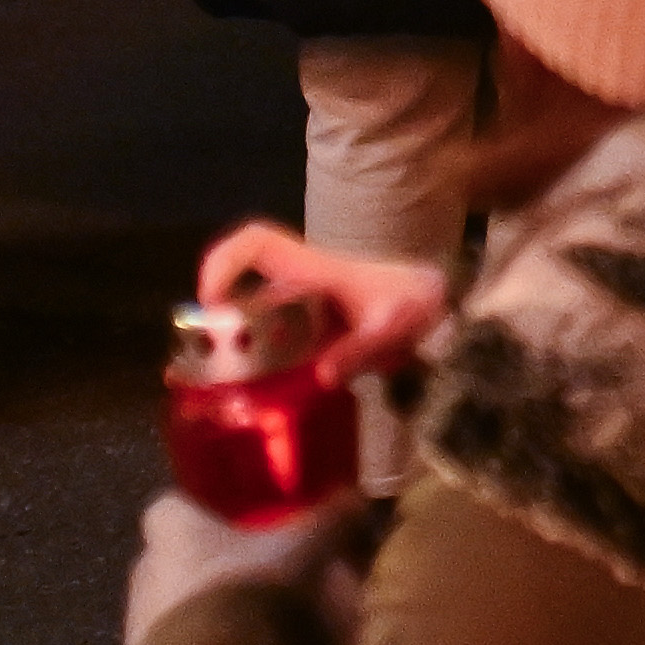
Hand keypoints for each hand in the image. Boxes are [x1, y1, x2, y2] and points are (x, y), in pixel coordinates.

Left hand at [125, 484, 368, 644]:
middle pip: (174, 562)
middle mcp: (144, 576)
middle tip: (258, 582)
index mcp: (171, 533)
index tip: (238, 526)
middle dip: (211, 570)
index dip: (202, 515)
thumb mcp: (309, 552)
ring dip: (209, 618)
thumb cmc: (258, 598)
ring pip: (177, 613)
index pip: (171, 507)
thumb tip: (359, 501)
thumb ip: (331, 523)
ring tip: (258, 636)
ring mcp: (138, 631)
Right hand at [189, 223, 453, 373]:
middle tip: (208, 368)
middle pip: (242, 292)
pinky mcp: (309, 334)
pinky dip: (264, 371)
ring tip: (231, 392)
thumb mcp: (392, 326)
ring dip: (240, 355)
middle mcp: (298, 285)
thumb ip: (361, 349)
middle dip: (219, 327)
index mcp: (312, 269)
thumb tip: (323, 375)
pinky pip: (274, 349)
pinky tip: (268, 401)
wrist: (435, 304)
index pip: (256, 244)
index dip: (224, 262)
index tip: (210, 301)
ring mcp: (302, 310)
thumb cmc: (413, 301)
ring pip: (254, 325)